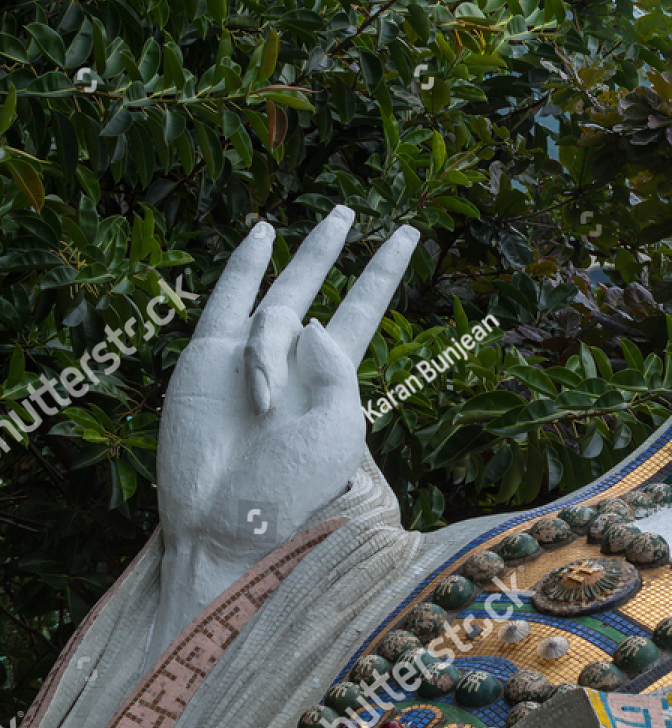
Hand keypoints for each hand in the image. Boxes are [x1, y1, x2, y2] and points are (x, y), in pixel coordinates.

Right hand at [153, 206, 416, 644]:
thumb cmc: (293, 485)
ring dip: (270, 356)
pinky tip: (262, 232)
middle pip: (318, 286)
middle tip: (349, 209)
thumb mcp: (338, 427)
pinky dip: (244, 264)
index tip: (408, 236)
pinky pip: (228, 298)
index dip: (383, 272)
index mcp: (335, 377)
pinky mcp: (208, 355)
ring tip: (261, 408)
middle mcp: (295, 358)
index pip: (364, 309)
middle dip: (332, 249)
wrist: (229, 518)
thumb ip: (336, 369)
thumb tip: (313, 322)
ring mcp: (250, 353)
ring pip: (273, 310)